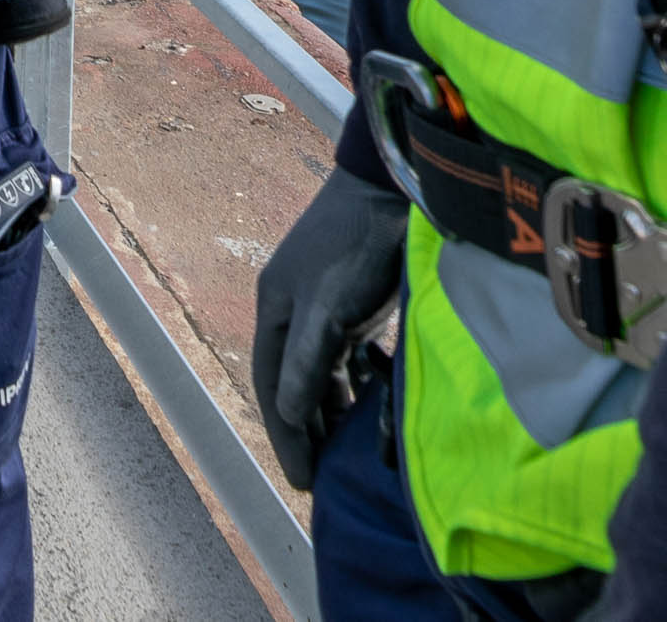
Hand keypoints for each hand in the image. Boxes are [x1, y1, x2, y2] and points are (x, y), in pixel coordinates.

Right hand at [252, 165, 410, 489]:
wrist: (395, 187)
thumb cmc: (357, 244)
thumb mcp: (329, 308)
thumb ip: (307, 361)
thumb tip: (287, 413)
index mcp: (276, 309)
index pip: (271, 386)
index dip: (285, 434)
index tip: (302, 479)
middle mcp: (294, 309)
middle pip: (294, 382)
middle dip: (306, 429)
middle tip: (323, 477)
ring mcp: (324, 304)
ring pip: (322, 371)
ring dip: (331, 410)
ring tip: (345, 452)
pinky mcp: (356, 301)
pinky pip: (347, 357)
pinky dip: (356, 385)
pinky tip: (371, 403)